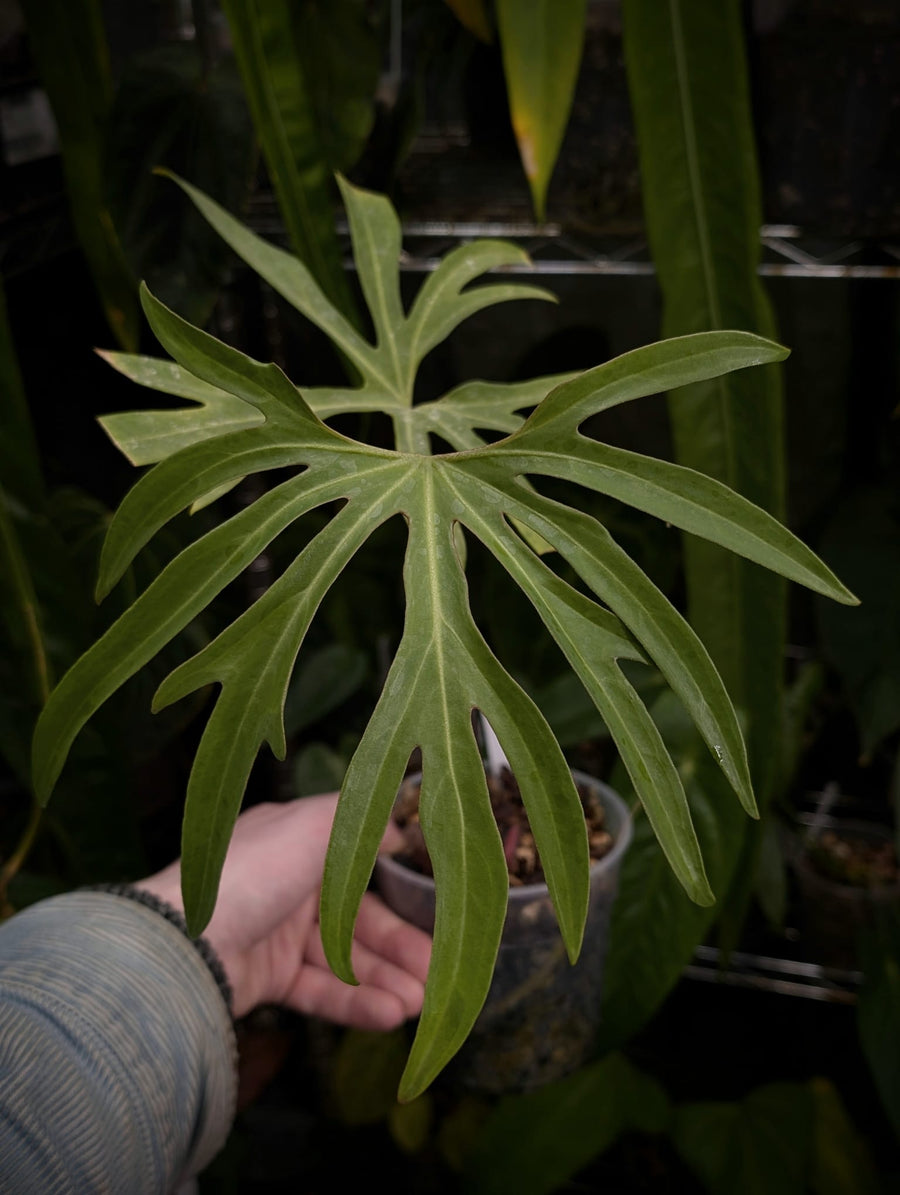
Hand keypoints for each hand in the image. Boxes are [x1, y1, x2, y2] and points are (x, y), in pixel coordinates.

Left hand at [135, 794, 430, 1028]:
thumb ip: (362, 824)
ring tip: (421, 1003)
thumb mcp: (312, 827)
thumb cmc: (250, 873)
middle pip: (357, 917)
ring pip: (344, 958)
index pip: (359, 863)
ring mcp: (276, 934)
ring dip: (385, 979)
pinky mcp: (267, 979)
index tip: (436, 908)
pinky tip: (390, 1015)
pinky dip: (356, 1003)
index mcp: (295, 841)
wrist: (181, 944)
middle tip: (438, 972)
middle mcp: (289, 885)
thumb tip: (401, 828)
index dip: (398, 888)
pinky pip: (321, 990)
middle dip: (401, 946)